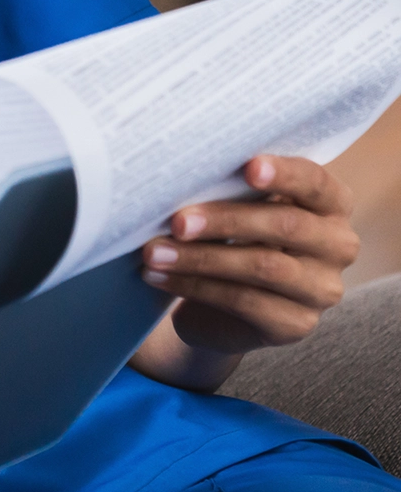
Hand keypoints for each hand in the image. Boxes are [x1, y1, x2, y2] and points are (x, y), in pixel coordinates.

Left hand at [142, 155, 358, 357]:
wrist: (218, 306)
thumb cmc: (228, 237)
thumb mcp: (236, 207)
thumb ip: (231, 189)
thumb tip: (181, 174)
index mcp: (330, 205)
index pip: (314, 182)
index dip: (284, 174)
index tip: (248, 167)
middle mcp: (338, 246)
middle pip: (286, 225)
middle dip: (225, 220)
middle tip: (177, 221)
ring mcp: (321, 289)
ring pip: (262, 267)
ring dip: (199, 258)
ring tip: (154, 252)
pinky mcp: (296, 324)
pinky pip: (244, 302)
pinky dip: (194, 286)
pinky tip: (158, 276)